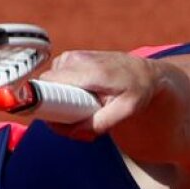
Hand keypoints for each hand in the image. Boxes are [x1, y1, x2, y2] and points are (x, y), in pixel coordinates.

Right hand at [37, 51, 158, 139]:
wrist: (146, 72)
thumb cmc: (138, 90)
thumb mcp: (127, 110)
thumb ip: (100, 123)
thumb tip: (74, 131)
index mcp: (89, 71)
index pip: (47, 83)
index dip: (44, 102)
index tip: (57, 119)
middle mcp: (76, 60)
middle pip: (45, 87)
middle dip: (56, 109)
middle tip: (78, 124)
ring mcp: (72, 57)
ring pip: (49, 84)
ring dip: (61, 102)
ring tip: (84, 111)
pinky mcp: (71, 59)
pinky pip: (56, 79)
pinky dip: (65, 92)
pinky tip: (82, 100)